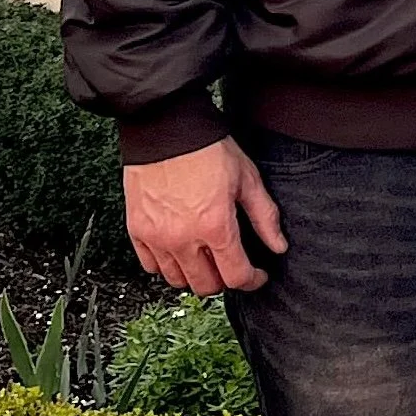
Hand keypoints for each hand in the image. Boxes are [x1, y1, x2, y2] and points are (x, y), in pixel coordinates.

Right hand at [124, 136, 287, 297]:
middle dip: (225, 280)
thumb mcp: (247, 179)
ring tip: (207, 259)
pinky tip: (180, 251)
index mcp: (215, 226)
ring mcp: (156, 237)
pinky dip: (167, 265)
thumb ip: (265, 217)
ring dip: (195, 275)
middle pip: (205, 285)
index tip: (258, 275)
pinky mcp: (136, 230)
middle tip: (232, 265)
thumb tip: (278, 246)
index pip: (235, 276)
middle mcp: (182, 238)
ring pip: (177, 280)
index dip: (252, 280)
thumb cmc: (207, 150)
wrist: (166, 130)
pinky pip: (150, 265)